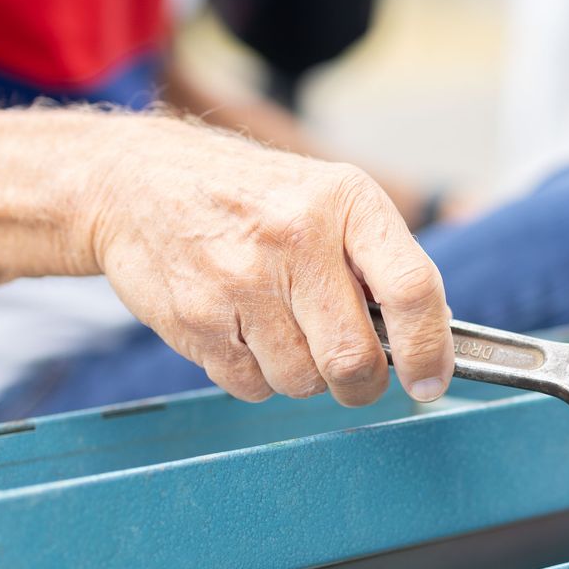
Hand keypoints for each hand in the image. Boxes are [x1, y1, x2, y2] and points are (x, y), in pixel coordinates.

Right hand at [81, 118, 453, 406]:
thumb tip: (429, 341)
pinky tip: (242, 327)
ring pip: (302, 381)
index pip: (412, 288)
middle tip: (354, 372)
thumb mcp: (328, 198)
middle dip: (361, 382)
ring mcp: (240, 280)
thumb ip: (381, 263)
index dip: (429, 349)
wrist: (139, 183)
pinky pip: (251, 386)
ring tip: (281, 324)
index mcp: (346, 202)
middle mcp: (295, 237)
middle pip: (354, 358)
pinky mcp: (197, 319)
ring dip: (302, 373)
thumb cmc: (253, 199)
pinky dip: (256, 374)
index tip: (429, 382)